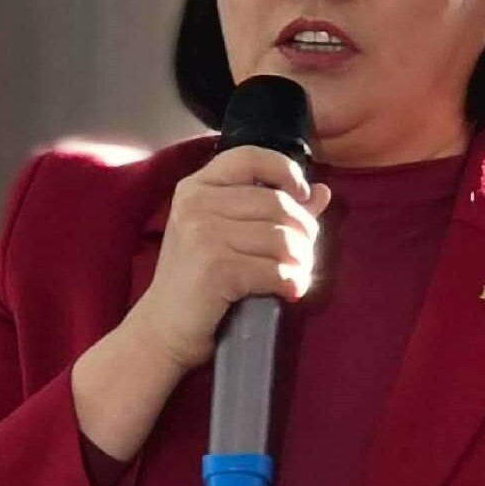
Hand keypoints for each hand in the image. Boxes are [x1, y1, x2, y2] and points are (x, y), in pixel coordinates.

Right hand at [129, 146, 331, 373]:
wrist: (162, 328)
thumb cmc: (196, 281)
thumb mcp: (225, 235)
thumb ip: (271, 210)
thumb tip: (322, 193)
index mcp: (196, 187)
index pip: (251, 156)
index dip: (287, 172)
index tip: (302, 197)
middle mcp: (196, 203)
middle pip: (278, 203)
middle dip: (304, 232)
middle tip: (303, 255)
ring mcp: (203, 234)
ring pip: (282, 237)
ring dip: (301, 261)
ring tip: (297, 274)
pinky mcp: (216, 268)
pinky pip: (275, 269)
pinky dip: (292, 282)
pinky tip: (289, 290)